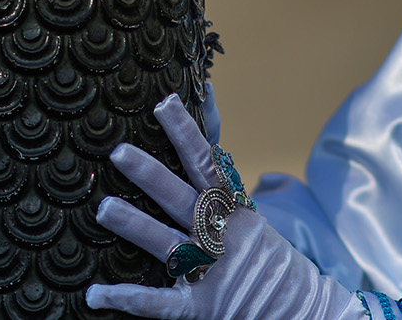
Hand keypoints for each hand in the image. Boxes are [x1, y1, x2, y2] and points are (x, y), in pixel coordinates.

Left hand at [85, 94, 361, 319]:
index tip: (164, 103)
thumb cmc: (277, 264)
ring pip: (169, 243)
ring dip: (135, 225)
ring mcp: (212, 272)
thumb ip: (240, 189)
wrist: (306, 312)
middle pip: (184, 197)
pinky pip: (160, 303)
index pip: (209, 163)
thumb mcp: (262, 221)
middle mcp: (225, 236)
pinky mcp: (201, 308)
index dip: (187, 132)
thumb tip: (248, 166)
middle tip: (119, 151)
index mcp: (240, 212)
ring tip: (104, 207)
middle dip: (151, 173)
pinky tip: (95, 294)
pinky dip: (128, 299)